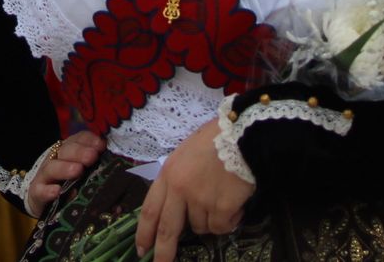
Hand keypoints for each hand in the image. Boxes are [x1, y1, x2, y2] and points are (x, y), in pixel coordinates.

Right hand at [23, 130, 104, 216]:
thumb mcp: (82, 173)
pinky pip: (40, 191)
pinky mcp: (36, 193)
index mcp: (68, 151)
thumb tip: (114, 166)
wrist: (40, 199)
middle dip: (79, 152)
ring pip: (52, 168)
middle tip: (92, 157)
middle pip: (65, 151)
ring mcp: (44, 176)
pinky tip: (57, 191)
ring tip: (78, 170)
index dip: (89, 140)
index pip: (78, 139)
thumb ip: (95, 168)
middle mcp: (55, 159)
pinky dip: (48, 191)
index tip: (101, 146)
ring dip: (65, 168)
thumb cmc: (68, 184)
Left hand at [135, 119, 254, 261]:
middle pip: (168, 229)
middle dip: (163, 253)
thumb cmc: (214, 141)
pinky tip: (235, 203)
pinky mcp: (221, 208)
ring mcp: (200, 200)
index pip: (150, 209)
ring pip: (201, 227)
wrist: (242, 134)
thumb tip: (177, 206)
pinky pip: (222, 227)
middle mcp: (180, 190)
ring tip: (222, 198)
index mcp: (168, 174)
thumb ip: (177, 179)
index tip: (141, 249)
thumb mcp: (185, 155)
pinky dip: (230, 220)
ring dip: (211, 220)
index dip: (144, 232)